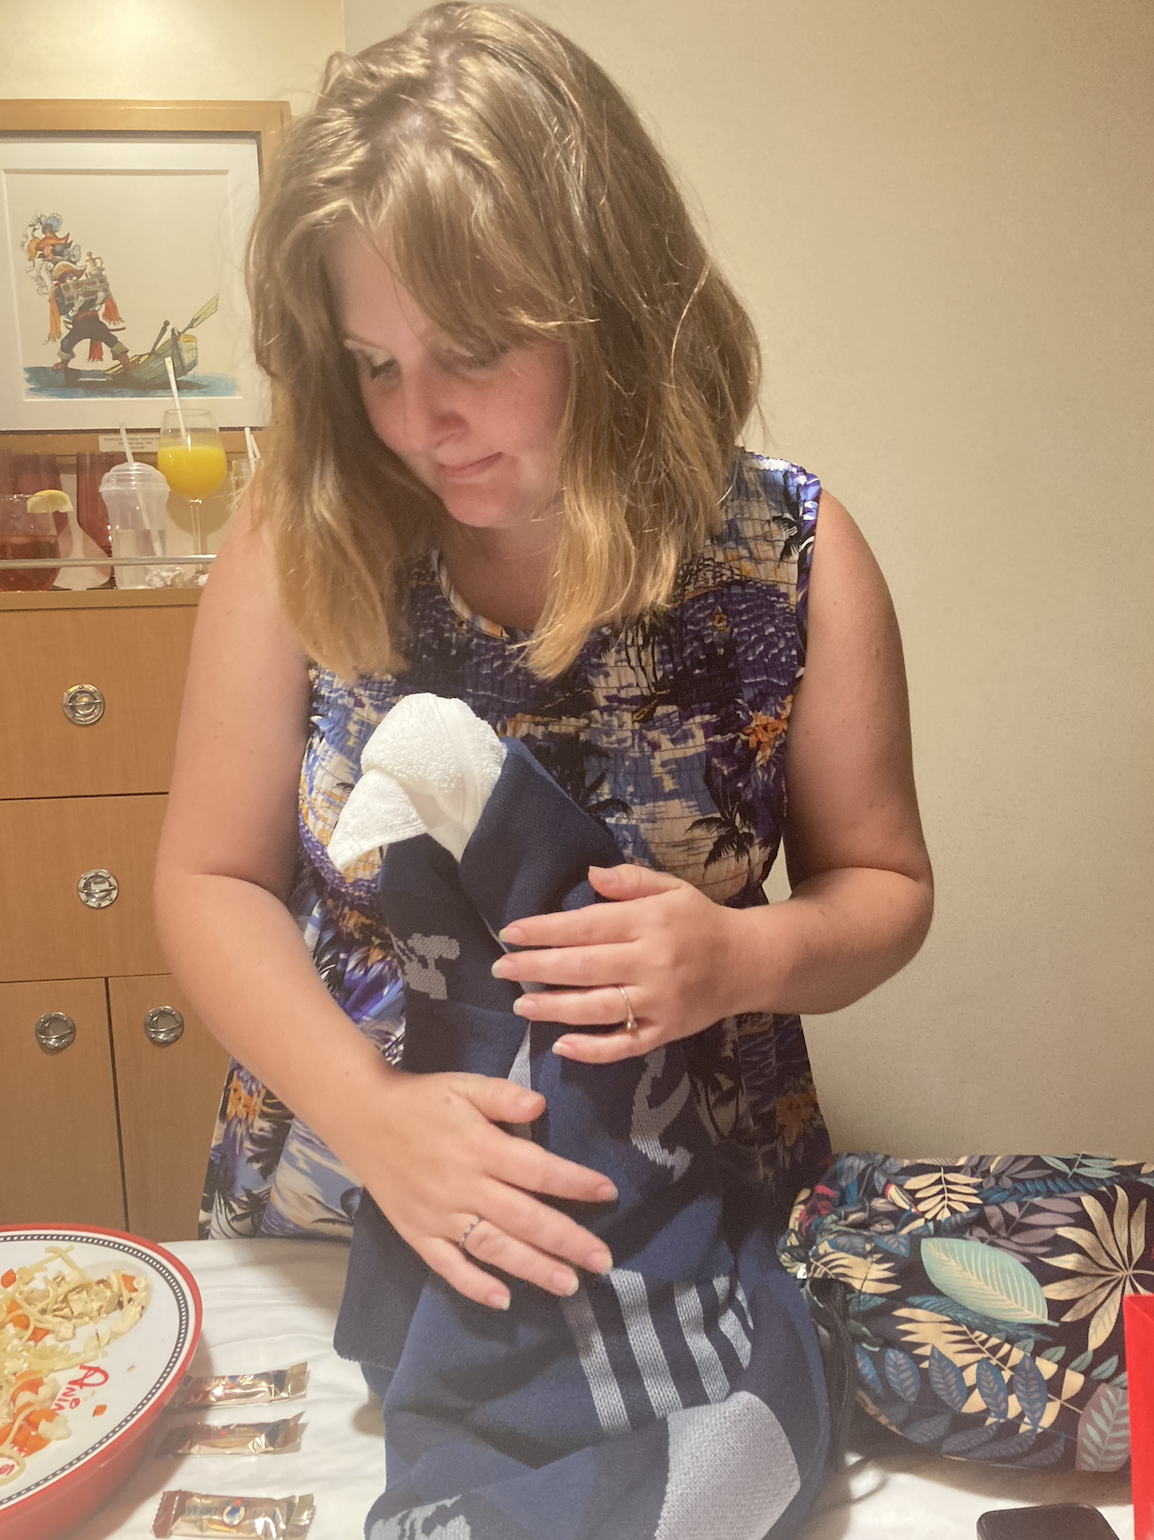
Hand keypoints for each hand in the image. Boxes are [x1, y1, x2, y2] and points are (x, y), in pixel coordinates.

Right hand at [359, 1068, 615, 1311]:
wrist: (360, 1117)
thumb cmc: (422, 1100)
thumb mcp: (464, 1085)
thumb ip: (502, 1095)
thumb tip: (541, 1105)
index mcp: (479, 1147)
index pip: (536, 1169)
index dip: (574, 1182)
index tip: (608, 1194)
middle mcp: (463, 1186)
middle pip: (523, 1218)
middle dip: (566, 1240)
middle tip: (603, 1261)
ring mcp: (439, 1215)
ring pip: (492, 1247)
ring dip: (532, 1268)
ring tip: (568, 1285)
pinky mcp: (417, 1233)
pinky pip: (447, 1266)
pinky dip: (474, 1285)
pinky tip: (503, 1301)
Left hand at [491, 864, 753, 1062]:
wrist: (747, 962)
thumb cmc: (698, 921)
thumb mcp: (670, 888)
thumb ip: (631, 880)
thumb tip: (590, 875)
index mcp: (649, 923)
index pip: (586, 926)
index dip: (544, 930)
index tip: (510, 933)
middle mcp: (652, 963)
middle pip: (585, 968)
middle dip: (538, 969)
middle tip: (502, 969)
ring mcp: (659, 1002)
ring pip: (599, 1009)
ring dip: (555, 1009)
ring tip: (521, 1006)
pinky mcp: (666, 1032)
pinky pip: (625, 1046)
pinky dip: (593, 1050)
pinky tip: (561, 1046)